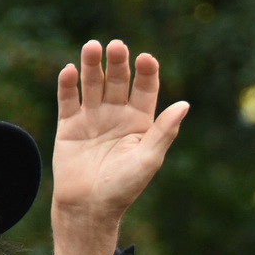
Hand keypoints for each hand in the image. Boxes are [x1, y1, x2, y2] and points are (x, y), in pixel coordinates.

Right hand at [50, 40, 188, 254]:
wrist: (89, 208)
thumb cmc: (123, 188)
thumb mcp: (148, 159)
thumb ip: (164, 131)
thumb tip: (185, 104)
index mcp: (141, 121)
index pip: (146, 88)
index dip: (146, 72)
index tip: (145, 59)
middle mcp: (117, 114)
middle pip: (119, 80)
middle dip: (118, 63)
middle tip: (116, 46)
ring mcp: (92, 117)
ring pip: (93, 84)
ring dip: (92, 66)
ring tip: (92, 47)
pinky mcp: (69, 124)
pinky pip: (68, 99)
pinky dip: (68, 84)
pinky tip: (70, 70)